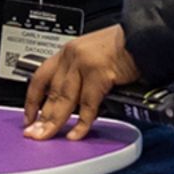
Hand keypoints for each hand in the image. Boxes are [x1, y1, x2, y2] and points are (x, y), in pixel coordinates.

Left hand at [22, 24, 139, 138]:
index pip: (41, 76)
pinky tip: (76, 134)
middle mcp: (72, 56)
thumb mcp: (94, 56)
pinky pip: (87, 105)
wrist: (144, 37)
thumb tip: (73, 102)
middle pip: (51, 92)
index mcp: (68, 51)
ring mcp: (84, 64)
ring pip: (64, 99)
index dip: (33, 99)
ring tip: (47, 136)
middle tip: (33, 133)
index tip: (29, 115)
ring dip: (54, 121)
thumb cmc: (125, 47)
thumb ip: (81, 75)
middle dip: (41, 116)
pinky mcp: (98, 74)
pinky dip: (81, 123)